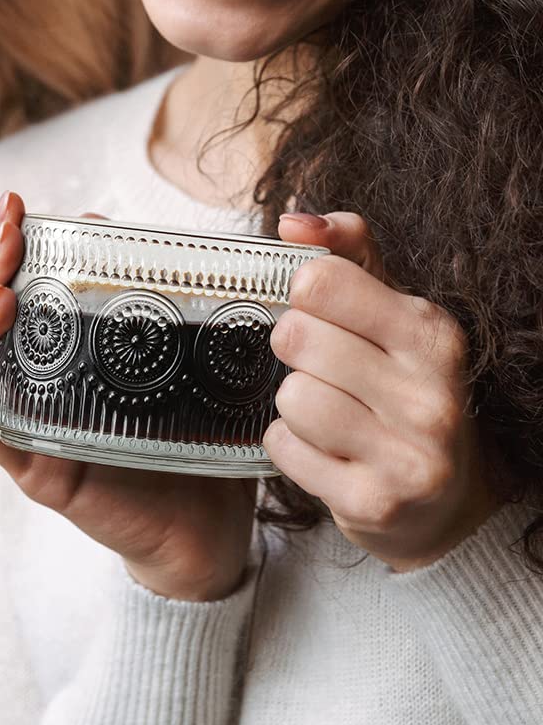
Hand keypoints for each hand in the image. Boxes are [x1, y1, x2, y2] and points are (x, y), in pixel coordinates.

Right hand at [0, 192, 253, 600]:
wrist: (208, 528)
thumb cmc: (191, 437)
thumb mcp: (176, 356)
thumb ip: (149, 295)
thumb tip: (109, 225)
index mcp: (62, 347)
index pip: (22, 281)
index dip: (9, 242)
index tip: (12, 203)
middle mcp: (35, 379)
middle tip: (2, 232)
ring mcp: (29, 422)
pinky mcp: (34, 469)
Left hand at [267, 212, 496, 569]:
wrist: (442, 499)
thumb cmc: (402, 385)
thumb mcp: (391, 312)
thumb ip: (347, 254)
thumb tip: (294, 221)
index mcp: (435, 335)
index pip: (321, 282)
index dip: (302, 294)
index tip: (319, 310)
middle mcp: (431, 396)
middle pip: (297, 338)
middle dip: (294, 350)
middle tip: (321, 366)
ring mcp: (408, 457)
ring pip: (291, 397)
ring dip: (294, 402)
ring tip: (329, 412)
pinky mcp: (373, 503)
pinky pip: (284, 448)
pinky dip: (291, 446)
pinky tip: (326, 450)